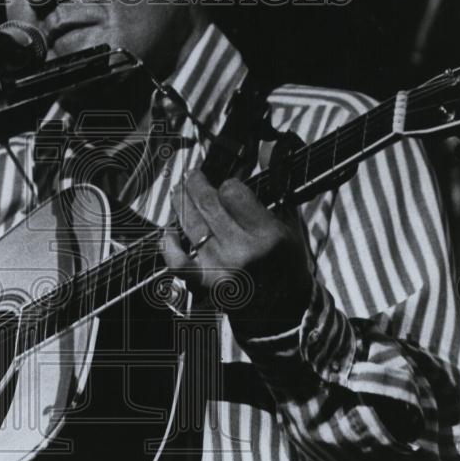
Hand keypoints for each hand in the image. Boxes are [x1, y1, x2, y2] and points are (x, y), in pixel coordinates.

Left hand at [161, 169, 312, 337]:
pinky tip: (170, 230)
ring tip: (179, 191)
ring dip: (181, 203)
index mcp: (267, 236)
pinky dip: (169, 244)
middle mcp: (242, 252)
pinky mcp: (204, 285)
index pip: (233, 193)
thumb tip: (263, 148)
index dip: (228, 185)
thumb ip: (275, 188)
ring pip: (191, 226)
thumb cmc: (285, 264)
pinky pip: (177, 261)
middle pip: (208, 205)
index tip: (229, 186)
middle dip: (196, 184)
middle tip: (192, 175)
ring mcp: (219, 268)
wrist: (281, 311)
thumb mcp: (290, 225)